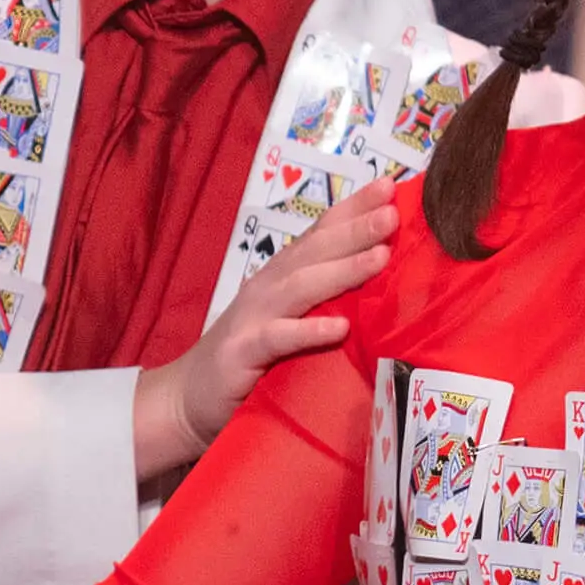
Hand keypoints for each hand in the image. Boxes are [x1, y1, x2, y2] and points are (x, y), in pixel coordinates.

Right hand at [133, 179, 400, 480]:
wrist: (191, 397)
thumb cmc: (254, 355)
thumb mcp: (293, 318)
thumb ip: (327, 295)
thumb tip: (383, 273)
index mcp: (285, 274)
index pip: (321, 233)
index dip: (352, 208)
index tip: (389, 187)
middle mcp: (270, 286)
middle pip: (315, 250)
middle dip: (355, 228)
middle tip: (393, 213)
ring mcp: (254, 317)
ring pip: (301, 286)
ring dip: (342, 269)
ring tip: (380, 257)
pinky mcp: (243, 352)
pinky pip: (279, 338)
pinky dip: (308, 331)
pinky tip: (339, 326)